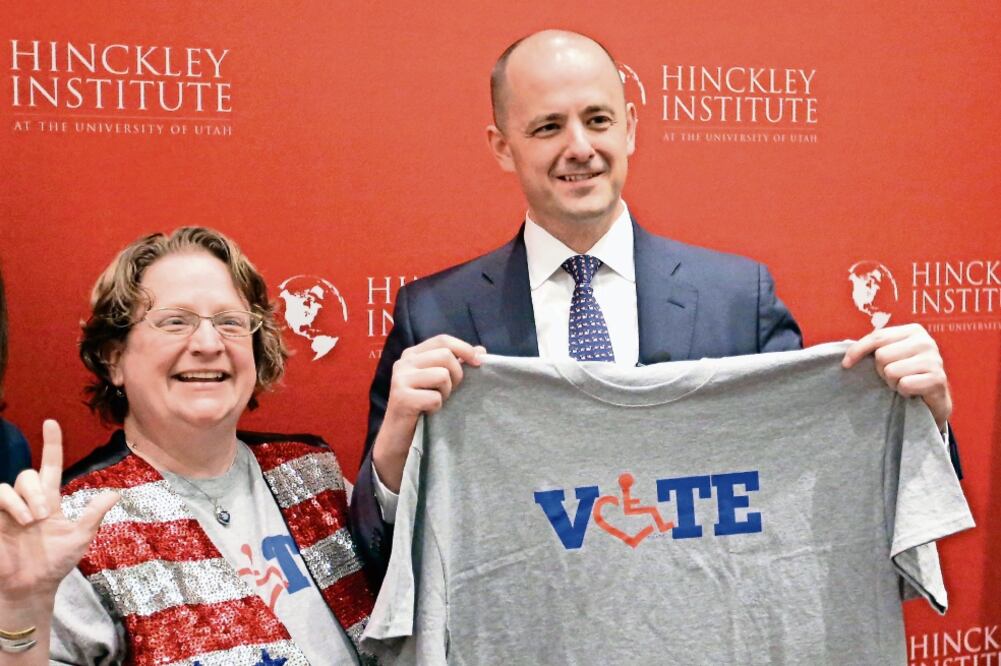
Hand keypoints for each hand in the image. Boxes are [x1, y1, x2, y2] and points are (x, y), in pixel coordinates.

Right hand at [0, 420, 118, 601]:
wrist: (32, 587)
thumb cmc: (56, 563)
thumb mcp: (79, 538)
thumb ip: (93, 515)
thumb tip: (117, 493)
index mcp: (51, 501)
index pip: (51, 465)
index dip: (51, 444)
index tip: (51, 422)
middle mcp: (29, 501)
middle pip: (27, 475)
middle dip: (35, 491)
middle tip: (43, 515)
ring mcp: (10, 511)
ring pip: (10, 485)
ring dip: (22, 500)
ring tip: (31, 521)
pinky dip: (7, 503)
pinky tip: (18, 519)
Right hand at [373, 335, 484, 491]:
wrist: (398, 437)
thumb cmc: (422, 406)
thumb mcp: (439, 381)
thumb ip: (457, 363)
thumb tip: (481, 350)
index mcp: (412, 354)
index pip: (443, 339)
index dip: (464, 348)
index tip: (478, 362)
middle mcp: (404, 362)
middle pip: (445, 355)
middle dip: (457, 375)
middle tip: (450, 391)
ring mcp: (400, 379)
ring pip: (442, 375)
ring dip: (446, 393)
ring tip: (436, 401)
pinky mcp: (401, 398)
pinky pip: (435, 398)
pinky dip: (437, 408)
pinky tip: (428, 412)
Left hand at [842, 324, 951, 428]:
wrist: (933, 397)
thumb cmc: (906, 373)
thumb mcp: (890, 355)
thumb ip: (873, 348)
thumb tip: (845, 353)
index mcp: (913, 331)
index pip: (877, 337)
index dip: (857, 351)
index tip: (846, 364)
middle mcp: (926, 341)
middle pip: (882, 356)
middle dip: (881, 371)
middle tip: (892, 376)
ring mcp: (934, 360)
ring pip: (891, 371)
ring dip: (892, 383)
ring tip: (902, 383)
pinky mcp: (938, 379)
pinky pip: (904, 384)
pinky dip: (903, 391)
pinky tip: (912, 391)